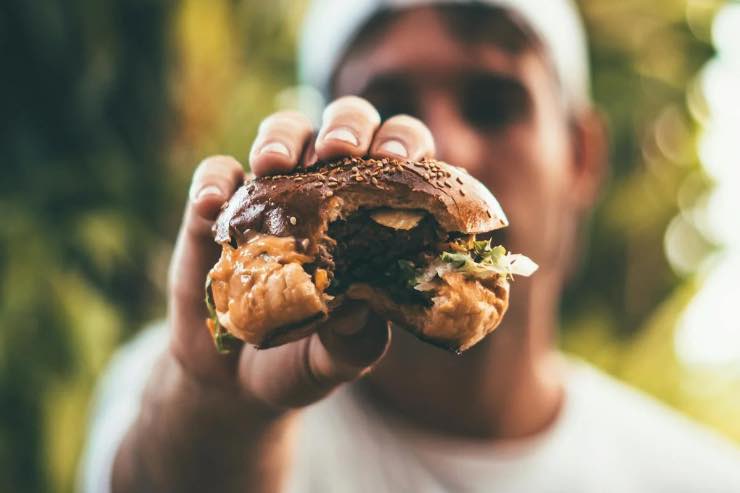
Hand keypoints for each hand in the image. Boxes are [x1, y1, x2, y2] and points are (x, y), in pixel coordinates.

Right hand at [168, 96, 435, 410]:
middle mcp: (326, 191)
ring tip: (274, 164)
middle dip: (345, 125)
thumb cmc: (305, 357)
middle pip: (344, 126)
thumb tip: (358, 308)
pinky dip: (214, 182)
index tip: (395, 158)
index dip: (403, 144)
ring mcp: (271, 195)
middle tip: (339, 150)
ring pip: (282, 133)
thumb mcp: (339, 358)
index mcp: (373, 214)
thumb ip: (355, 340)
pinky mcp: (218, 211)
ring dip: (282, 137)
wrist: (235, 381)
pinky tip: (213, 203)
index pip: (400, 159)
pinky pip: (215, 176)